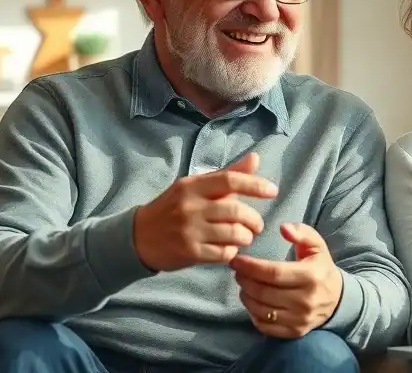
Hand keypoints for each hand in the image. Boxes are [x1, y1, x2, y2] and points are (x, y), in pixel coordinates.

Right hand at [133, 153, 277, 271]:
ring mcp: (189, 230)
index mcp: (193, 185)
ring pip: (233, 234)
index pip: (230, 180)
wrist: (138, 236)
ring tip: (244, 237)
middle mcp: (190, 206)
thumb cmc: (174, 208)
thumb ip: (227, 175)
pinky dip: (232, 252)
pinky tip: (228, 249)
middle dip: (254, 220)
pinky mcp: (189, 252)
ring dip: (246, 237)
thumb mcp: (195, 186)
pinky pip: (223, 253)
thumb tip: (256, 159)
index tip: (273, 191)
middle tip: (257, 225)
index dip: (255, 185)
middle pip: (236, 211)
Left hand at [229, 222, 342, 338]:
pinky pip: (265, 326)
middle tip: (238, 272)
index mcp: (311, 276)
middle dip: (244, 281)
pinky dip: (253, 314)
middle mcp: (306, 300)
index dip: (251, 267)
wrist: (337, 300)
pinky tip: (253, 301)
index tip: (236, 260)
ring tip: (244, 285)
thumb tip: (283, 228)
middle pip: (264, 292)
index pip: (273, 273)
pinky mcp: (295, 332)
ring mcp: (300, 319)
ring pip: (261, 310)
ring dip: (246, 296)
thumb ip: (302, 233)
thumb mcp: (317, 246)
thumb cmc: (321, 269)